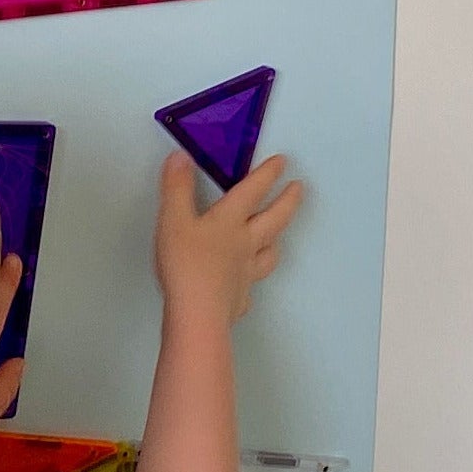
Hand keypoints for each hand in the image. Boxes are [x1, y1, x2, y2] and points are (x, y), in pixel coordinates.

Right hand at [155, 153, 302, 324]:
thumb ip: (177, 188)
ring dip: (275, 240)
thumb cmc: (186, 265)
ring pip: (268, 253)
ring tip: (277, 237)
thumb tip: (181, 157)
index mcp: (230, 221)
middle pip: (273, 220)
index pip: (252, 191)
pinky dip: (249, 282)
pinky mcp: (239, 297)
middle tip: (299, 188)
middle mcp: (245, 244)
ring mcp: (245, 273)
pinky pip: (249, 286)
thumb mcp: (173, 220)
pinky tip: (244, 285)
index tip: (283, 161)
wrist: (198, 314)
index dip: (267, 174)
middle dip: (288, 201)